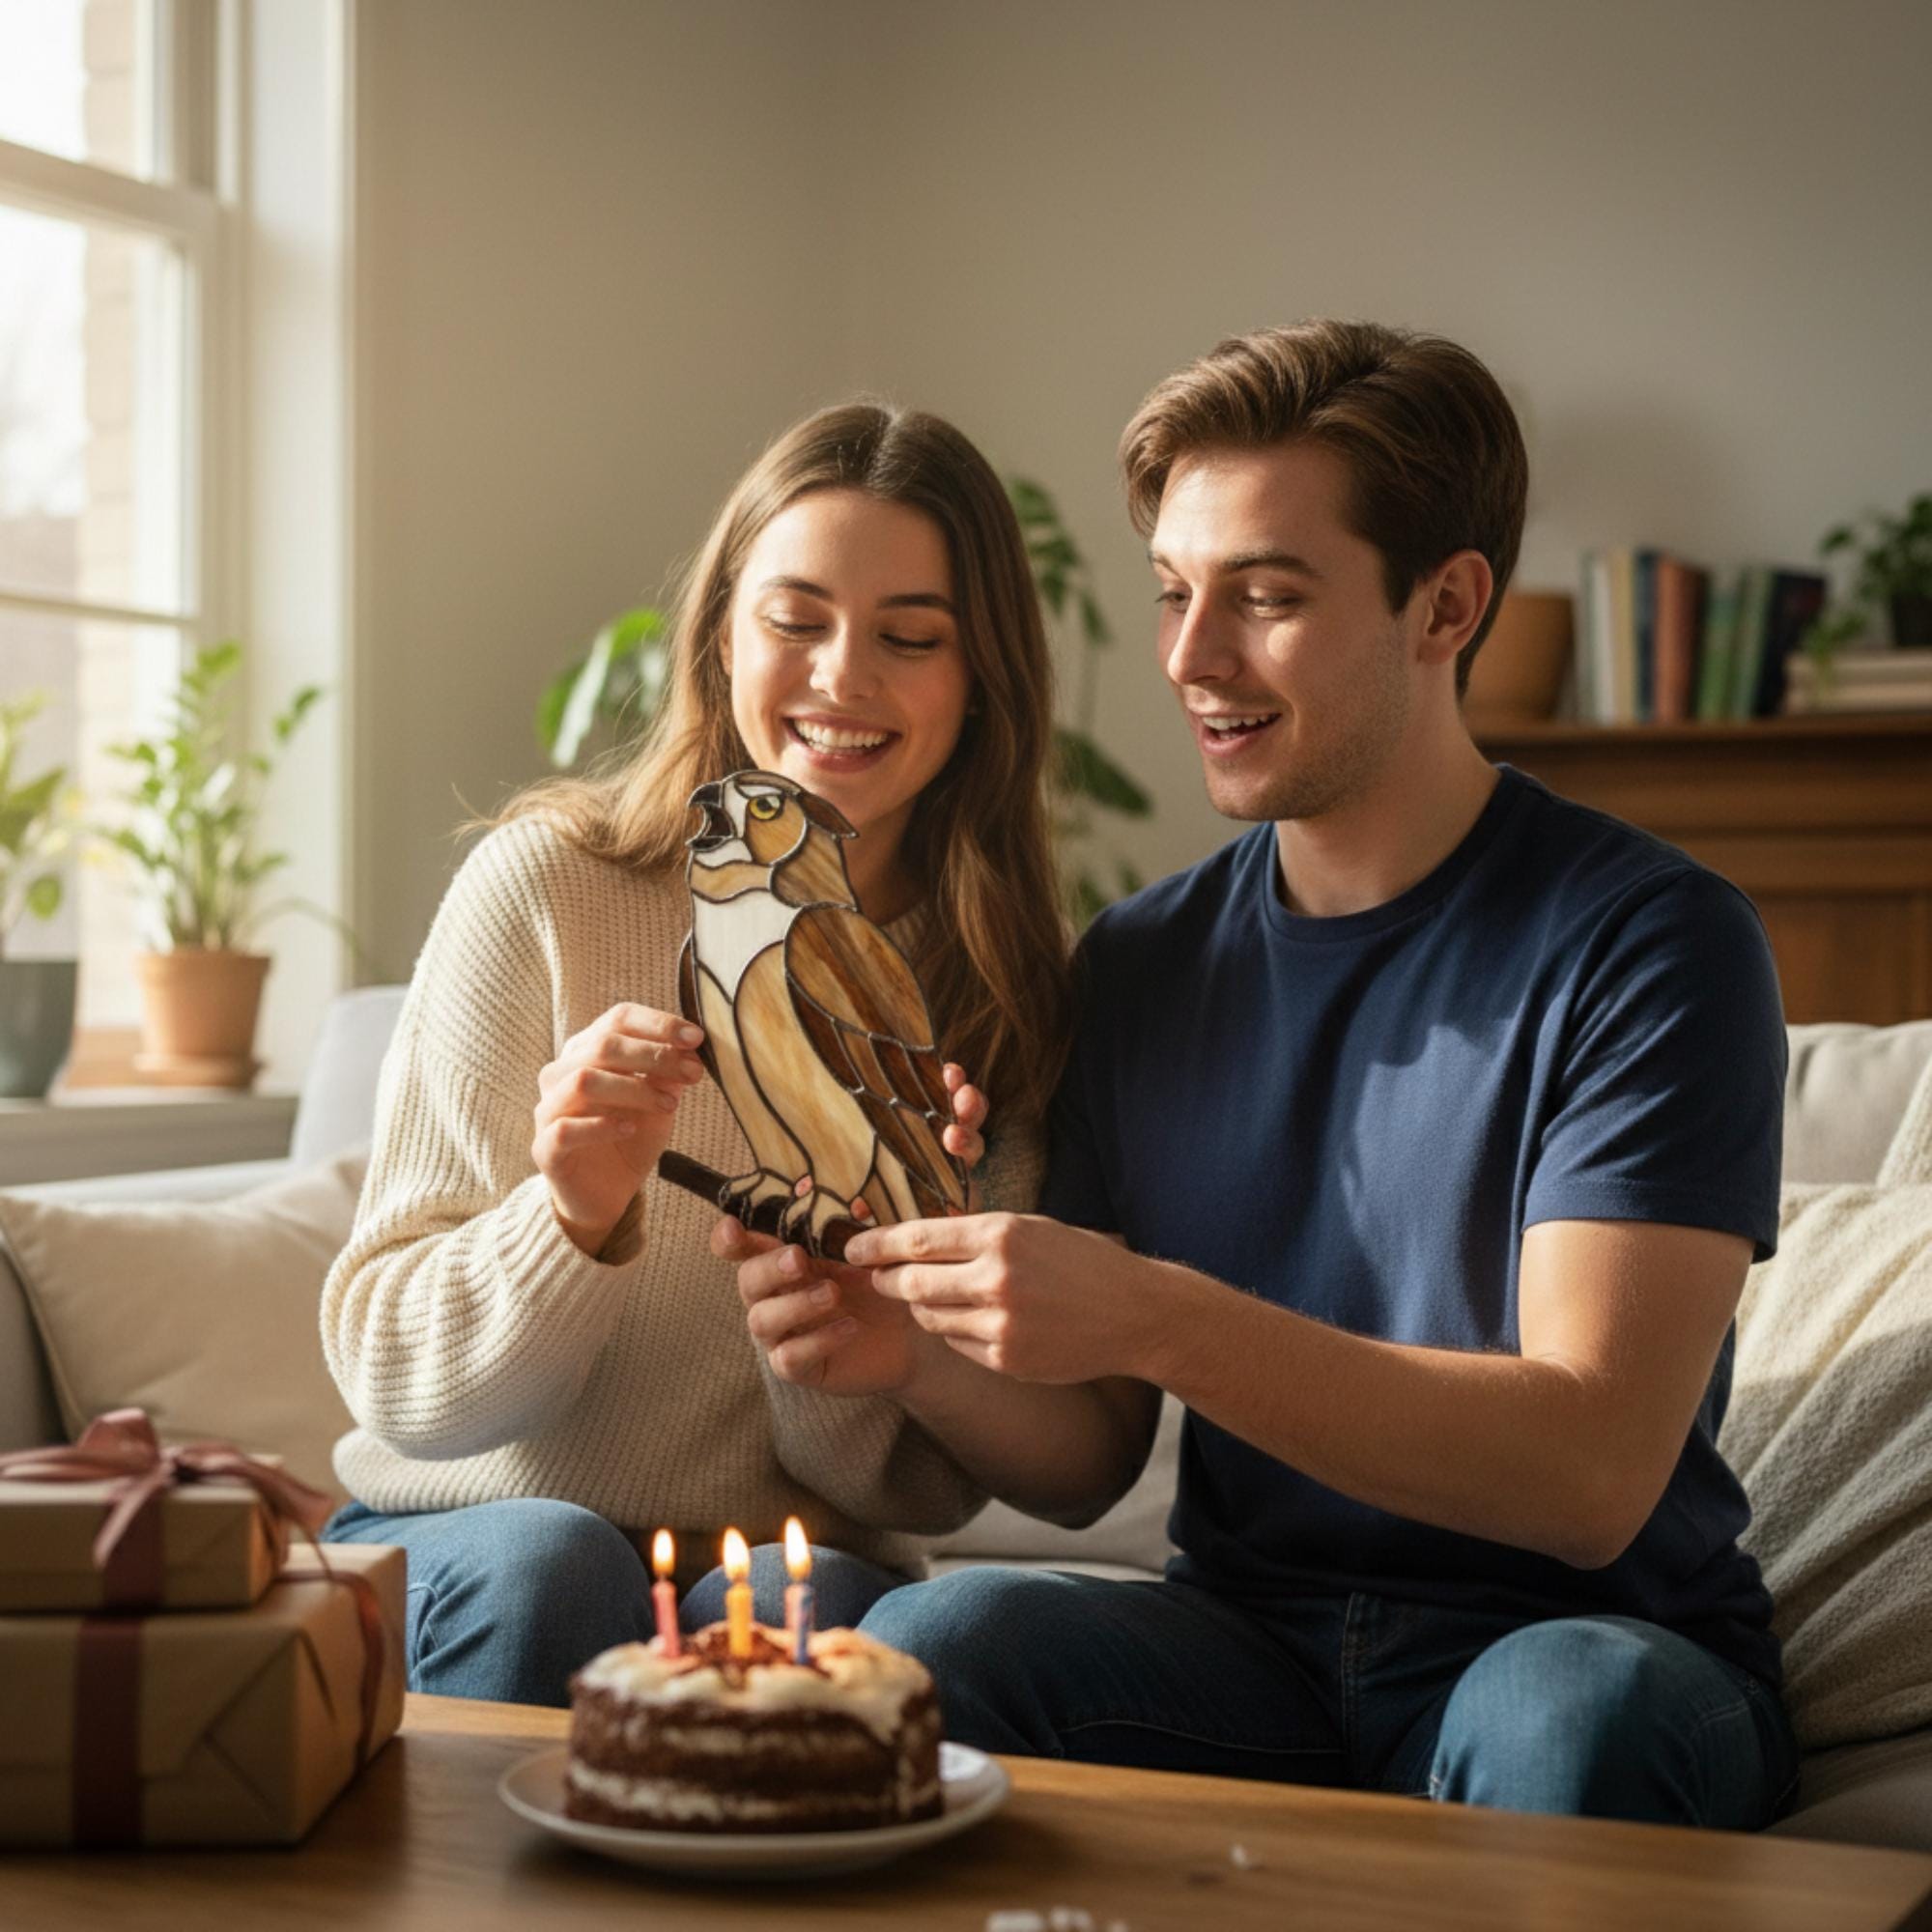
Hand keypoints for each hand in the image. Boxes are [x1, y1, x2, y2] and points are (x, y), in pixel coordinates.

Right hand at [534, 1003, 705, 1253]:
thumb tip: (688, 1048)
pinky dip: (602, 1125)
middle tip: (692, 1072)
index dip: (658, 1023)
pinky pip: (565, 1128)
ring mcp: (548, 1109)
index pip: (618, 1019)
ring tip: (669, 1104)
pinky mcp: (544, 1148)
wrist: (606, 1194)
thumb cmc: (631, 1137)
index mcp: (588, 1051)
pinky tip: (630, 1127)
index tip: (696, 1037)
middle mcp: (562, 1073)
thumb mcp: (660, 1102)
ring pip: (584, 1080)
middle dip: (654, 1054)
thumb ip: (668, 1075)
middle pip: (603, 1045)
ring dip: (634, 1088)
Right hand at [716, 1066, 991, 1391]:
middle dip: (768, 1266)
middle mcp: (777, 1287)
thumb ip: (923, 1181)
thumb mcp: (909, 1223)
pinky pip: (790, 1358)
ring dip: (796, 1303)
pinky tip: (850, 1326)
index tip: (733, 1222)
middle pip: (747, 1277)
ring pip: (762, 1318)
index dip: (728, 1232)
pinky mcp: (802, 1363)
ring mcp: (785, 1327)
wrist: (922, 1325)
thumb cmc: (903, 1266)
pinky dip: (818, 1340)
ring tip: (834, 1291)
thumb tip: (947, 1129)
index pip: (739, 1238)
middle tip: (801, 1257)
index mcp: (788, 1246)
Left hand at [842, 1213, 1149, 1383]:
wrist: (1133, 1312)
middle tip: (876, 1279)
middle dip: (887, 1281)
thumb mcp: (1030, 1228)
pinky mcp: (1007, 1359)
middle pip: (912, 1282)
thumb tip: (911, 1241)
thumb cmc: (1080, 1261)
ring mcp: (1001, 1324)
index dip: (876, 1245)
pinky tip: (980, 1321)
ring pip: (930, 1317)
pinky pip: (957, 1344)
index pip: (917, 1239)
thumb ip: (975, 1235)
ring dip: (923, 1307)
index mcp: (1002, 1234)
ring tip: (940, 1296)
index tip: (852, 1249)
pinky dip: (956, 1333)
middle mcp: (997, 1278)